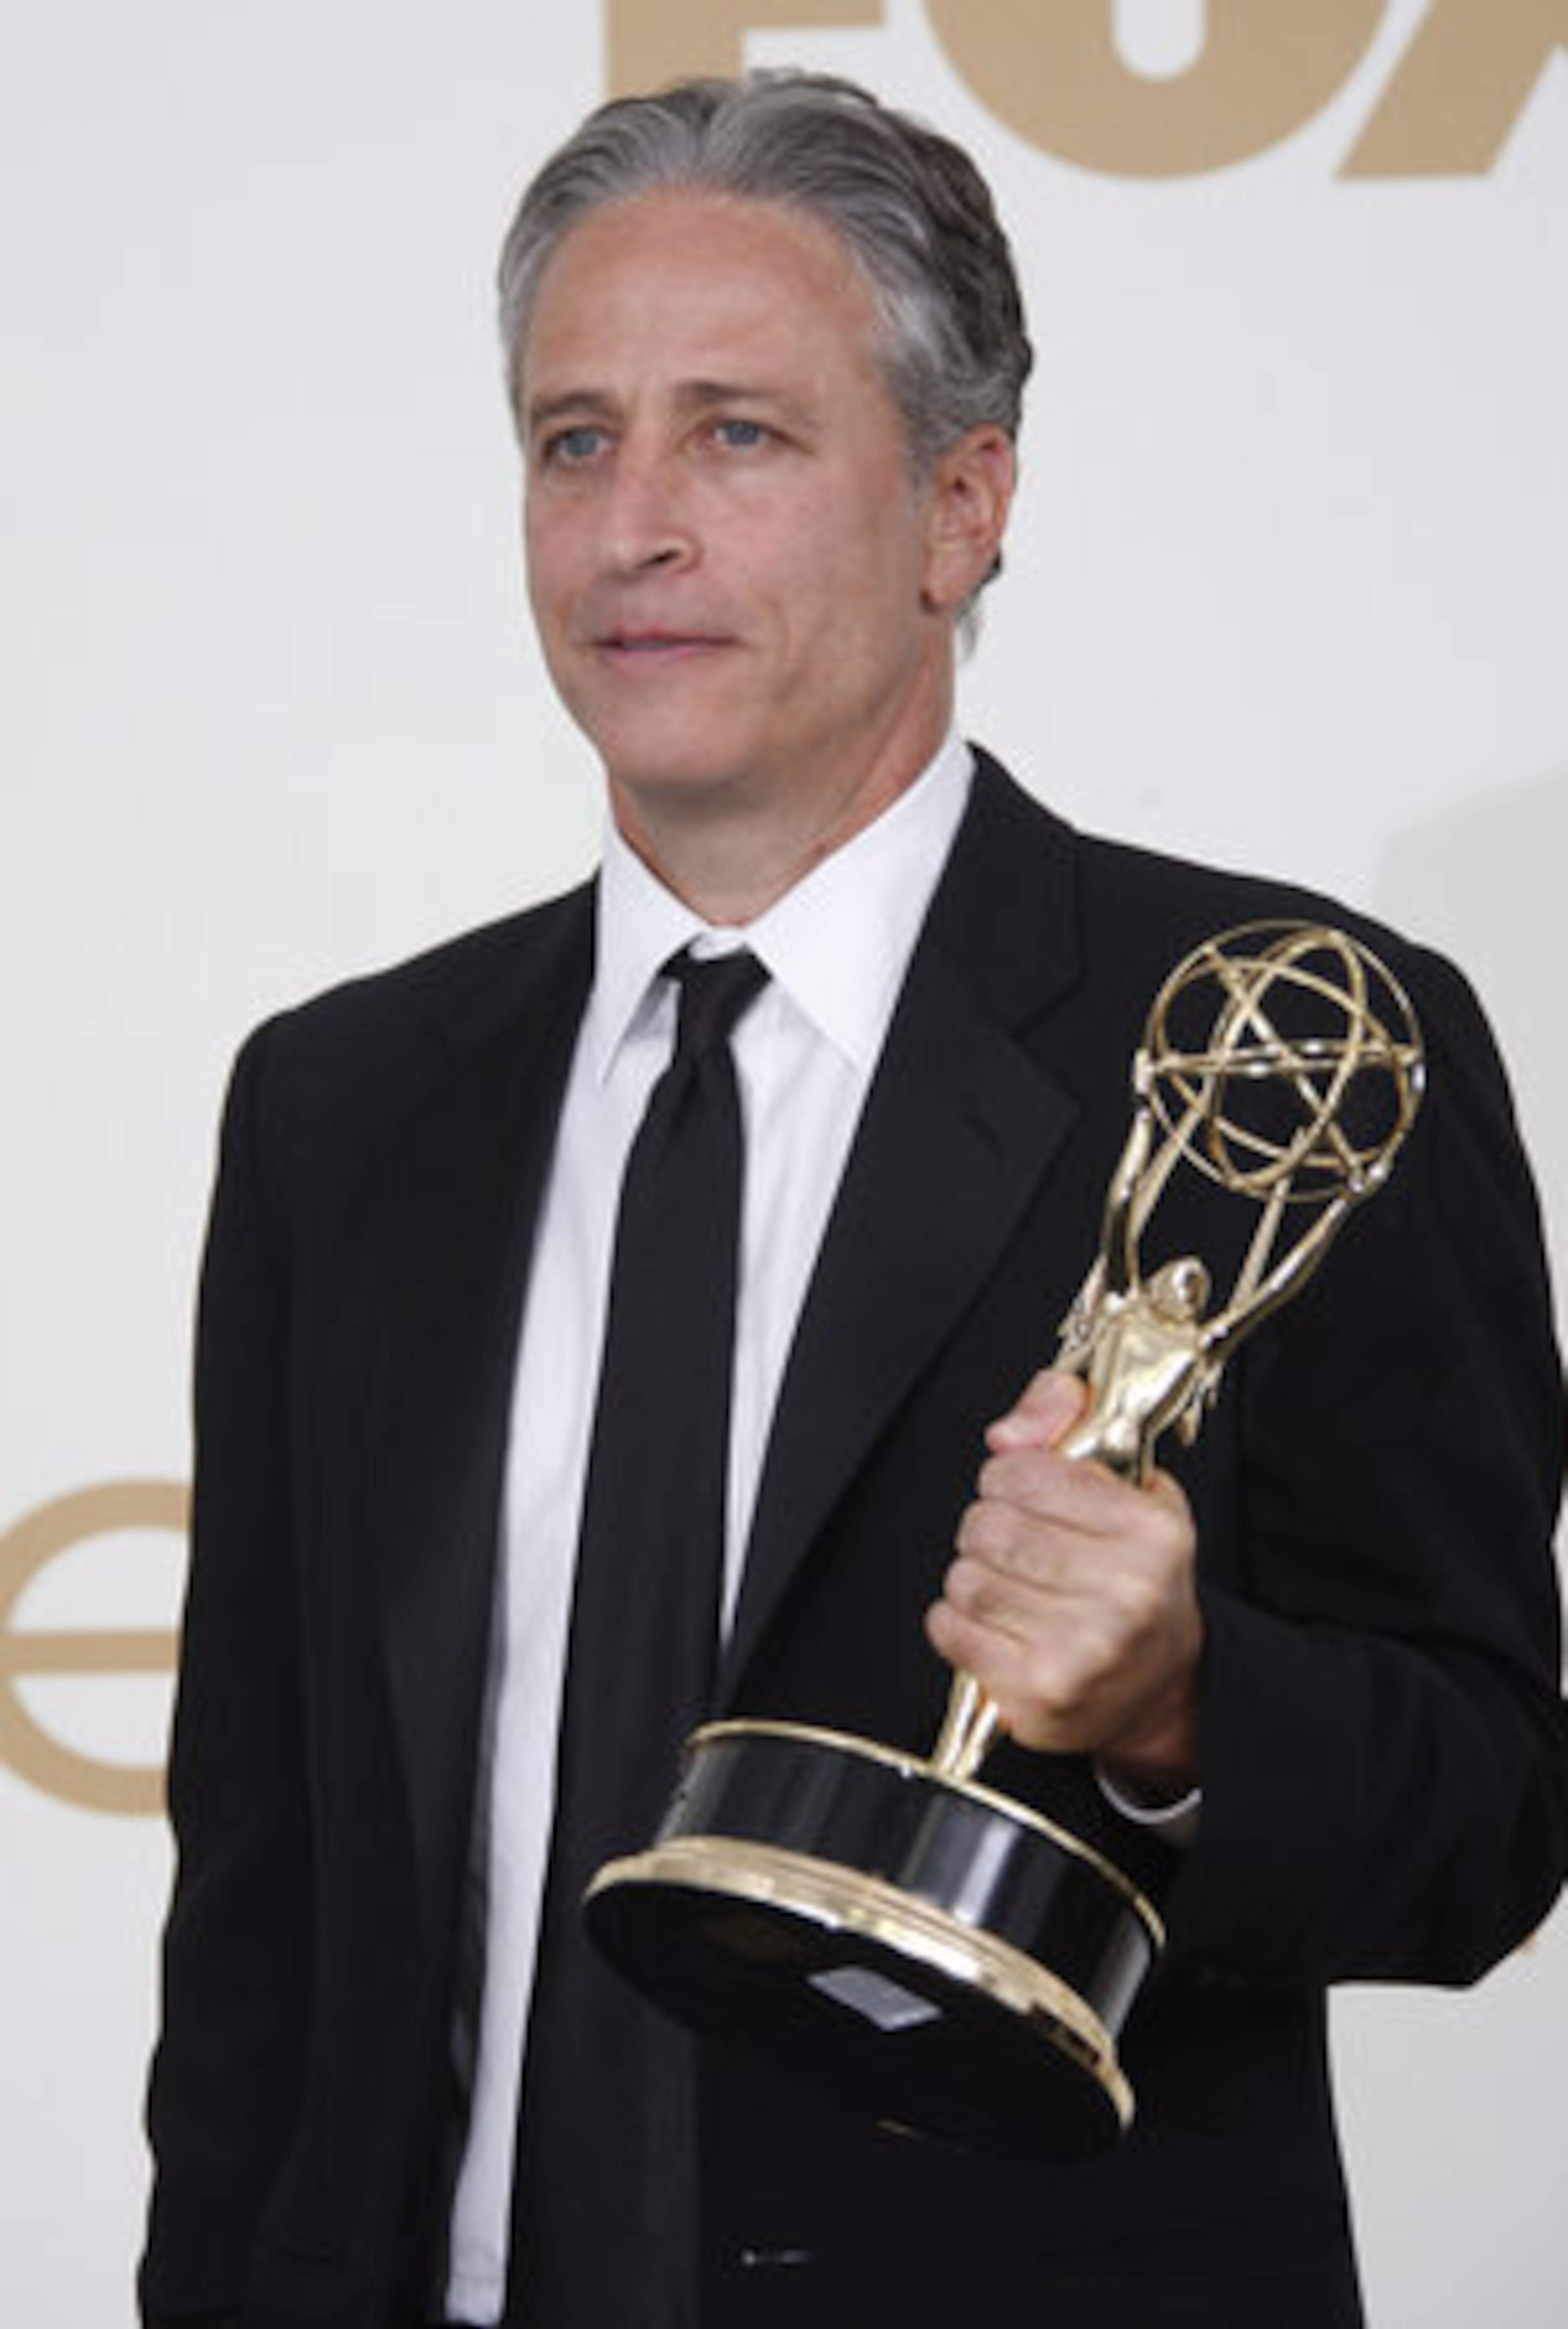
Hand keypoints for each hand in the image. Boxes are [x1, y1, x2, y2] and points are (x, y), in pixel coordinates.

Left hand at [925, 1368, 1203, 1797]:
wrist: (1160, 1687)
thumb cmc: (1136, 1580)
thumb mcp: (1128, 1486)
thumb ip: (1064, 1421)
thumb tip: (1006, 1434)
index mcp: (1150, 1533)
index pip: (1026, 1473)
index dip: (1007, 1478)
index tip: (1022, 1493)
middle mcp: (1126, 1593)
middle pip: (988, 1527)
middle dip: (986, 1528)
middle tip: (1013, 1546)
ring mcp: (1083, 1650)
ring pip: (965, 1578)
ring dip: (974, 1577)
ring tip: (1012, 1588)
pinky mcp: (1039, 1694)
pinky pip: (949, 1628)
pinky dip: (958, 1622)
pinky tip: (996, 1625)